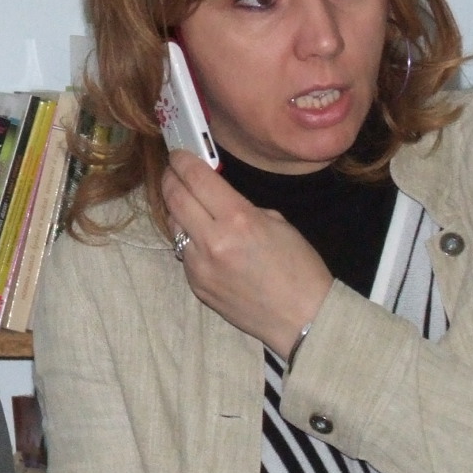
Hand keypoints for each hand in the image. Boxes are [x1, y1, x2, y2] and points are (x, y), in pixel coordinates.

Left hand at [162, 151, 333, 359]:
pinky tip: (200, 237)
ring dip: (176, 209)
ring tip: (184, 201)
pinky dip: (188, 239)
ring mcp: (199, 265)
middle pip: (174, 198)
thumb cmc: (299, 268)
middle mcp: (212, 240)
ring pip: (173, 226)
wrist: (302, 318)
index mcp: (237, 218)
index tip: (178, 154)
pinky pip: (184, 253)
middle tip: (172, 172)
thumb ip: (241, 206)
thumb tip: (216, 196)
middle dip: (170, 179)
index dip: (183, 161)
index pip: (196, 179)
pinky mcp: (196, 285)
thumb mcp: (277, 223)